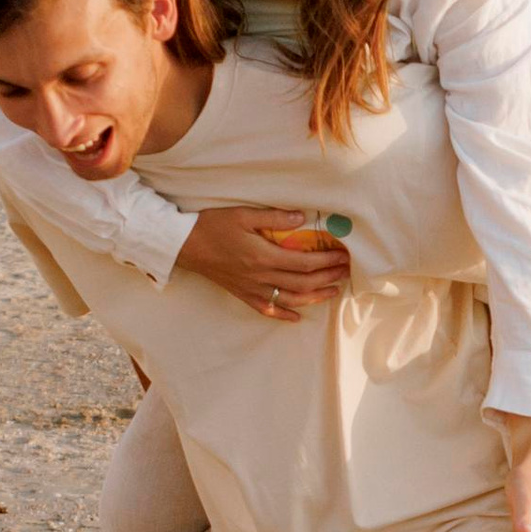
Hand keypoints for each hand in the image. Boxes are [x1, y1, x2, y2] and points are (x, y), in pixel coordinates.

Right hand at [176, 207, 352, 320]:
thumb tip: (303, 217)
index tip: (343, 256)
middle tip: (345, 271)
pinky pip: (267, 309)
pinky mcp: (243, 294)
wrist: (184, 245)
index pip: (304, 262)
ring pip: (290, 298)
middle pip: (302, 282)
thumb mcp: (243, 214)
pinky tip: (297, 317)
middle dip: (327, 277)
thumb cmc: (213, 226)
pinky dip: (284, 314)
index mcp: (263, 256)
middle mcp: (261, 276)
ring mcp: (252, 288)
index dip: (327, 261)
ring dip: (315, 297)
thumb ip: (274, 217)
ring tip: (333, 291)